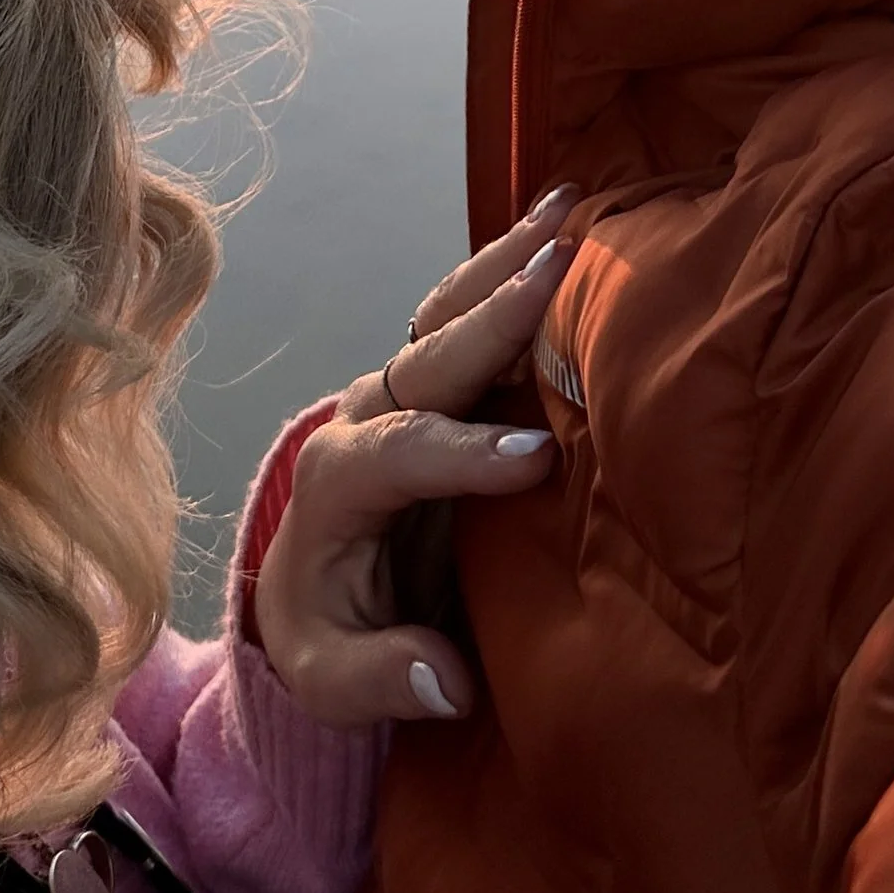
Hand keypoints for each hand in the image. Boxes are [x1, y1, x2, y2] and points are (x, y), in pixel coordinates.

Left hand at [253, 187, 576, 728]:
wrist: (325, 589)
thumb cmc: (334, 633)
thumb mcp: (330, 679)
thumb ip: (376, 680)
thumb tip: (445, 679)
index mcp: (336, 484)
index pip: (397, 455)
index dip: (462, 455)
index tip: (536, 459)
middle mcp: (365, 414)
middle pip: (428, 358)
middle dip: (492, 319)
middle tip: (559, 278)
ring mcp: (403, 385)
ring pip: (449, 313)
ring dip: (507, 262)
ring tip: (568, 213)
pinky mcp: (439, 377)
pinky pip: (472, 308)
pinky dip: (514, 262)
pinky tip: (567, 218)